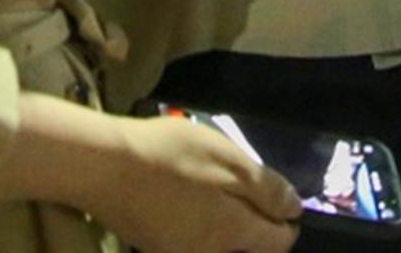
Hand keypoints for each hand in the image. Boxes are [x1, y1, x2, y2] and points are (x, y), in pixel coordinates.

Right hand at [95, 115, 301, 252]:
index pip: (279, 242)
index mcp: (234, 234)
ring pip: (219, 243)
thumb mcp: (229, 161)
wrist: (105, 169)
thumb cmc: (174, 157)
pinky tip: (188, 196)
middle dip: (256, 223)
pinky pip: (192, 240)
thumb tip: (295, 211)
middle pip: (249, 246)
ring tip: (215, 187)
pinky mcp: (156, 247)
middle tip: (244, 185)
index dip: (286, 219)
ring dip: (227, 223)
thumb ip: (266, 189)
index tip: (277, 195)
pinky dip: (199, 224)